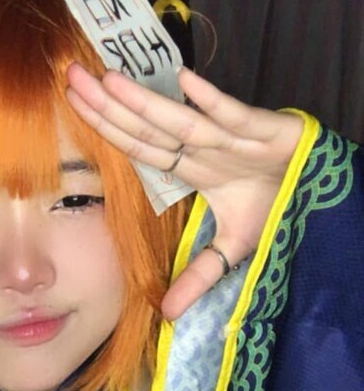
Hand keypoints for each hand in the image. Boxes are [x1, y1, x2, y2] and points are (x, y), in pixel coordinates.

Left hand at [65, 63, 304, 318]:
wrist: (321, 184)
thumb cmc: (274, 202)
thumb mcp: (232, 250)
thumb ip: (198, 277)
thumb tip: (167, 314)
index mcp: (193, 168)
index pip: (140, 148)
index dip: (107, 128)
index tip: (72, 105)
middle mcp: (205, 148)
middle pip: (148, 128)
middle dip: (109, 106)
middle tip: (69, 77)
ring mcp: (232, 138)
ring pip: (181, 121)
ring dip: (146, 101)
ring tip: (108, 79)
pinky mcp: (266, 131)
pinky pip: (234, 116)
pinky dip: (212, 102)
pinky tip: (183, 80)